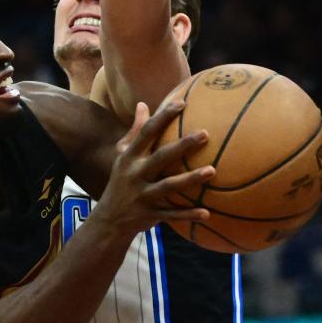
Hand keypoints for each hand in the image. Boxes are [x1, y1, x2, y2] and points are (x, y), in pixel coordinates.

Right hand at [94, 102, 213, 235]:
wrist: (109, 220)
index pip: (146, 133)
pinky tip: (207, 213)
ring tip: (212, 170)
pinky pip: (172, 214)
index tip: (182, 102)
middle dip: (182, 146)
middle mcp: (135, 175)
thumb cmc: (121, 181)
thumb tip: (143, 104)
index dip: (163, 117)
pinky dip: (188, 215)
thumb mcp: (122, 156)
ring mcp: (143, 196)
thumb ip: (134, 131)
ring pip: (168, 186)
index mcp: (129, 157)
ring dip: (190, 179)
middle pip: (160, 157)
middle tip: (205, 134)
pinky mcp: (150, 215)